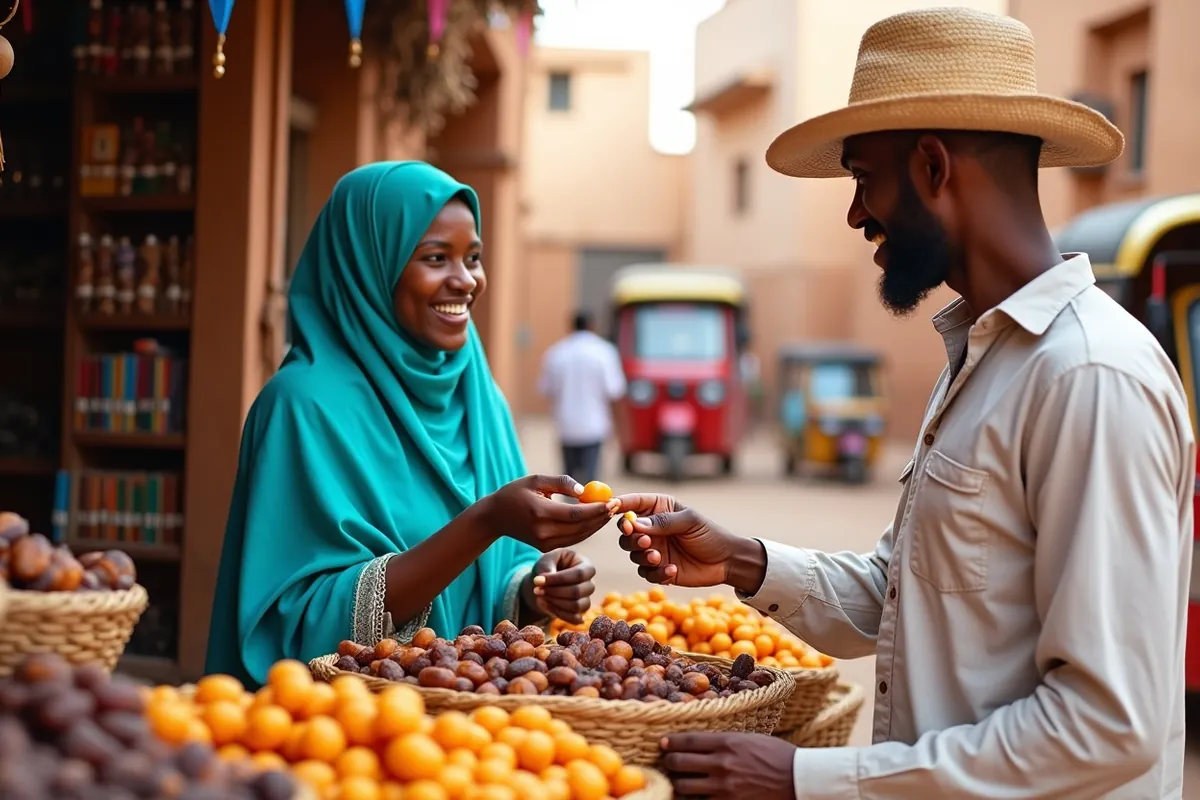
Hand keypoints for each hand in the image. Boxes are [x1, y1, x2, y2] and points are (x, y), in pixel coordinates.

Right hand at [481, 474, 618, 552]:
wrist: (495, 517)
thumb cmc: (516, 493)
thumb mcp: (536, 480)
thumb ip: (561, 483)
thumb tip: (584, 491)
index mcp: (540, 513)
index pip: (576, 514)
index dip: (597, 509)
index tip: (612, 500)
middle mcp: (543, 531)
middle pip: (581, 527)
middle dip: (601, 517)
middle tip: (616, 505)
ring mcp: (544, 543)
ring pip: (579, 536)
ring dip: (597, 525)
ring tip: (610, 512)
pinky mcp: (545, 548)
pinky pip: (572, 540)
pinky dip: (586, 531)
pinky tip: (596, 520)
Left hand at [522, 549, 595, 623]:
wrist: (546, 581)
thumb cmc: (549, 565)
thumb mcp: (546, 560)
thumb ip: (546, 567)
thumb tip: (543, 581)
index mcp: (586, 566)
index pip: (578, 574)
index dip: (558, 579)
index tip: (537, 580)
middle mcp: (590, 584)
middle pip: (577, 592)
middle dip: (554, 592)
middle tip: (536, 589)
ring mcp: (586, 599)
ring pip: (576, 606)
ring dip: (555, 603)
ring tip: (540, 596)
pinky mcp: (579, 613)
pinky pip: (574, 619)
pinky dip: (558, 613)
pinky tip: (545, 604)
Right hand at [615, 494, 735, 587]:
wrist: (726, 562)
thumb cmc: (710, 534)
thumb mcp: (690, 522)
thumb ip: (663, 522)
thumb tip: (636, 524)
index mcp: (658, 509)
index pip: (633, 503)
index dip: (620, 505)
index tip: (612, 508)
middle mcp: (651, 528)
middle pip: (625, 531)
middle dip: (631, 537)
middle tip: (645, 542)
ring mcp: (653, 549)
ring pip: (632, 553)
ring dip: (642, 556)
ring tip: (659, 558)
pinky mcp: (657, 568)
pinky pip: (645, 572)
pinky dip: (656, 573)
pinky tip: (672, 571)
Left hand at [661, 732, 795, 799]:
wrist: (798, 779)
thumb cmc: (777, 755)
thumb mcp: (749, 739)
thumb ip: (725, 742)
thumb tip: (702, 744)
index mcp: (726, 742)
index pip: (688, 741)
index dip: (671, 742)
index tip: (663, 743)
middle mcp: (721, 763)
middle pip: (680, 763)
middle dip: (670, 763)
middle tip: (669, 763)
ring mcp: (724, 787)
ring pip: (685, 787)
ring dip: (679, 784)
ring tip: (679, 781)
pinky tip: (694, 797)